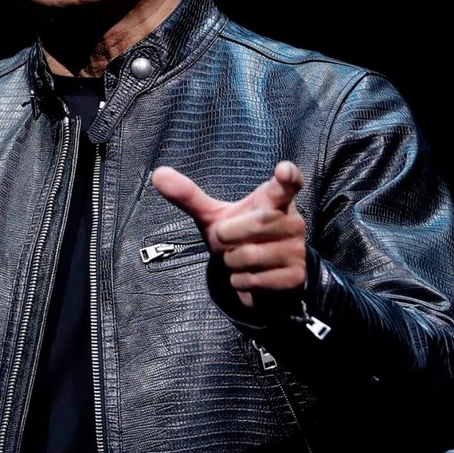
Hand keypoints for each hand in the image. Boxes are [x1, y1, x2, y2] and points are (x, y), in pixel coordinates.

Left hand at [150, 161, 306, 308]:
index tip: (283, 170)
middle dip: (229, 235)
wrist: (261, 275)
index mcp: (274, 199)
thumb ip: (189, 196)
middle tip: (226, 239)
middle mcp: (292, 221)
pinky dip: (239, 282)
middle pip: (257, 224)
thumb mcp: (214, 216)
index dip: (287, 176)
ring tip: (237, 258)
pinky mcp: (294, 276)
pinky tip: (246, 275)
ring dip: (232, 262)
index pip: (288, 182)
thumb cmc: (238, 236)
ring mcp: (296, 249)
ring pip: (251, 256)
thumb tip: (157, 173)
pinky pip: (254, 280)